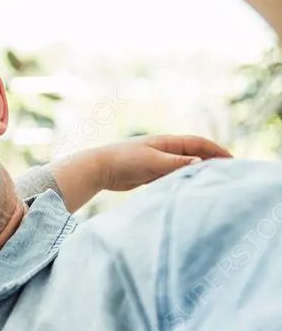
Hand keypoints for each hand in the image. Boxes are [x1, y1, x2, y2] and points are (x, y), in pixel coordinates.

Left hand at [95, 134, 232, 191]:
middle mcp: (164, 150)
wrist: (99, 169)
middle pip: (193, 154)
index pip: (199, 143)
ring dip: (196, 172)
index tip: (232, 160)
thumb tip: (200, 162)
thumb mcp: (154, 162)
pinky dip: (181, 180)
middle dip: (210, 161)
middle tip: (226, 173)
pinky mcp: (148, 173)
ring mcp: (157, 161)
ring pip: (183, 166)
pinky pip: (171, 176)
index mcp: (167, 142)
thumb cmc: (125, 161)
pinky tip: (187, 189)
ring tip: (211, 182)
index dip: (216, 150)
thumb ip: (177, 163)